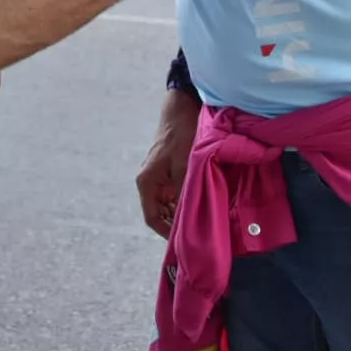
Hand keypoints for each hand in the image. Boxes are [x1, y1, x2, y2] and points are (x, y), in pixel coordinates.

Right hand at [136, 90, 202, 238]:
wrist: (181, 109)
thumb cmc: (180, 135)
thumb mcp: (185, 166)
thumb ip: (184, 192)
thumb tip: (189, 217)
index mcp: (146, 182)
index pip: (152, 218)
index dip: (168, 233)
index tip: (186, 241)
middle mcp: (150, 183)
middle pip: (161, 213)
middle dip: (178, 224)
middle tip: (200, 233)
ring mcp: (160, 178)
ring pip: (170, 205)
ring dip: (184, 212)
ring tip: (204, 221)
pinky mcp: (170, 173)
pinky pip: (176, 194)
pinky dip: (187, 201)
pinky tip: (204, 204)